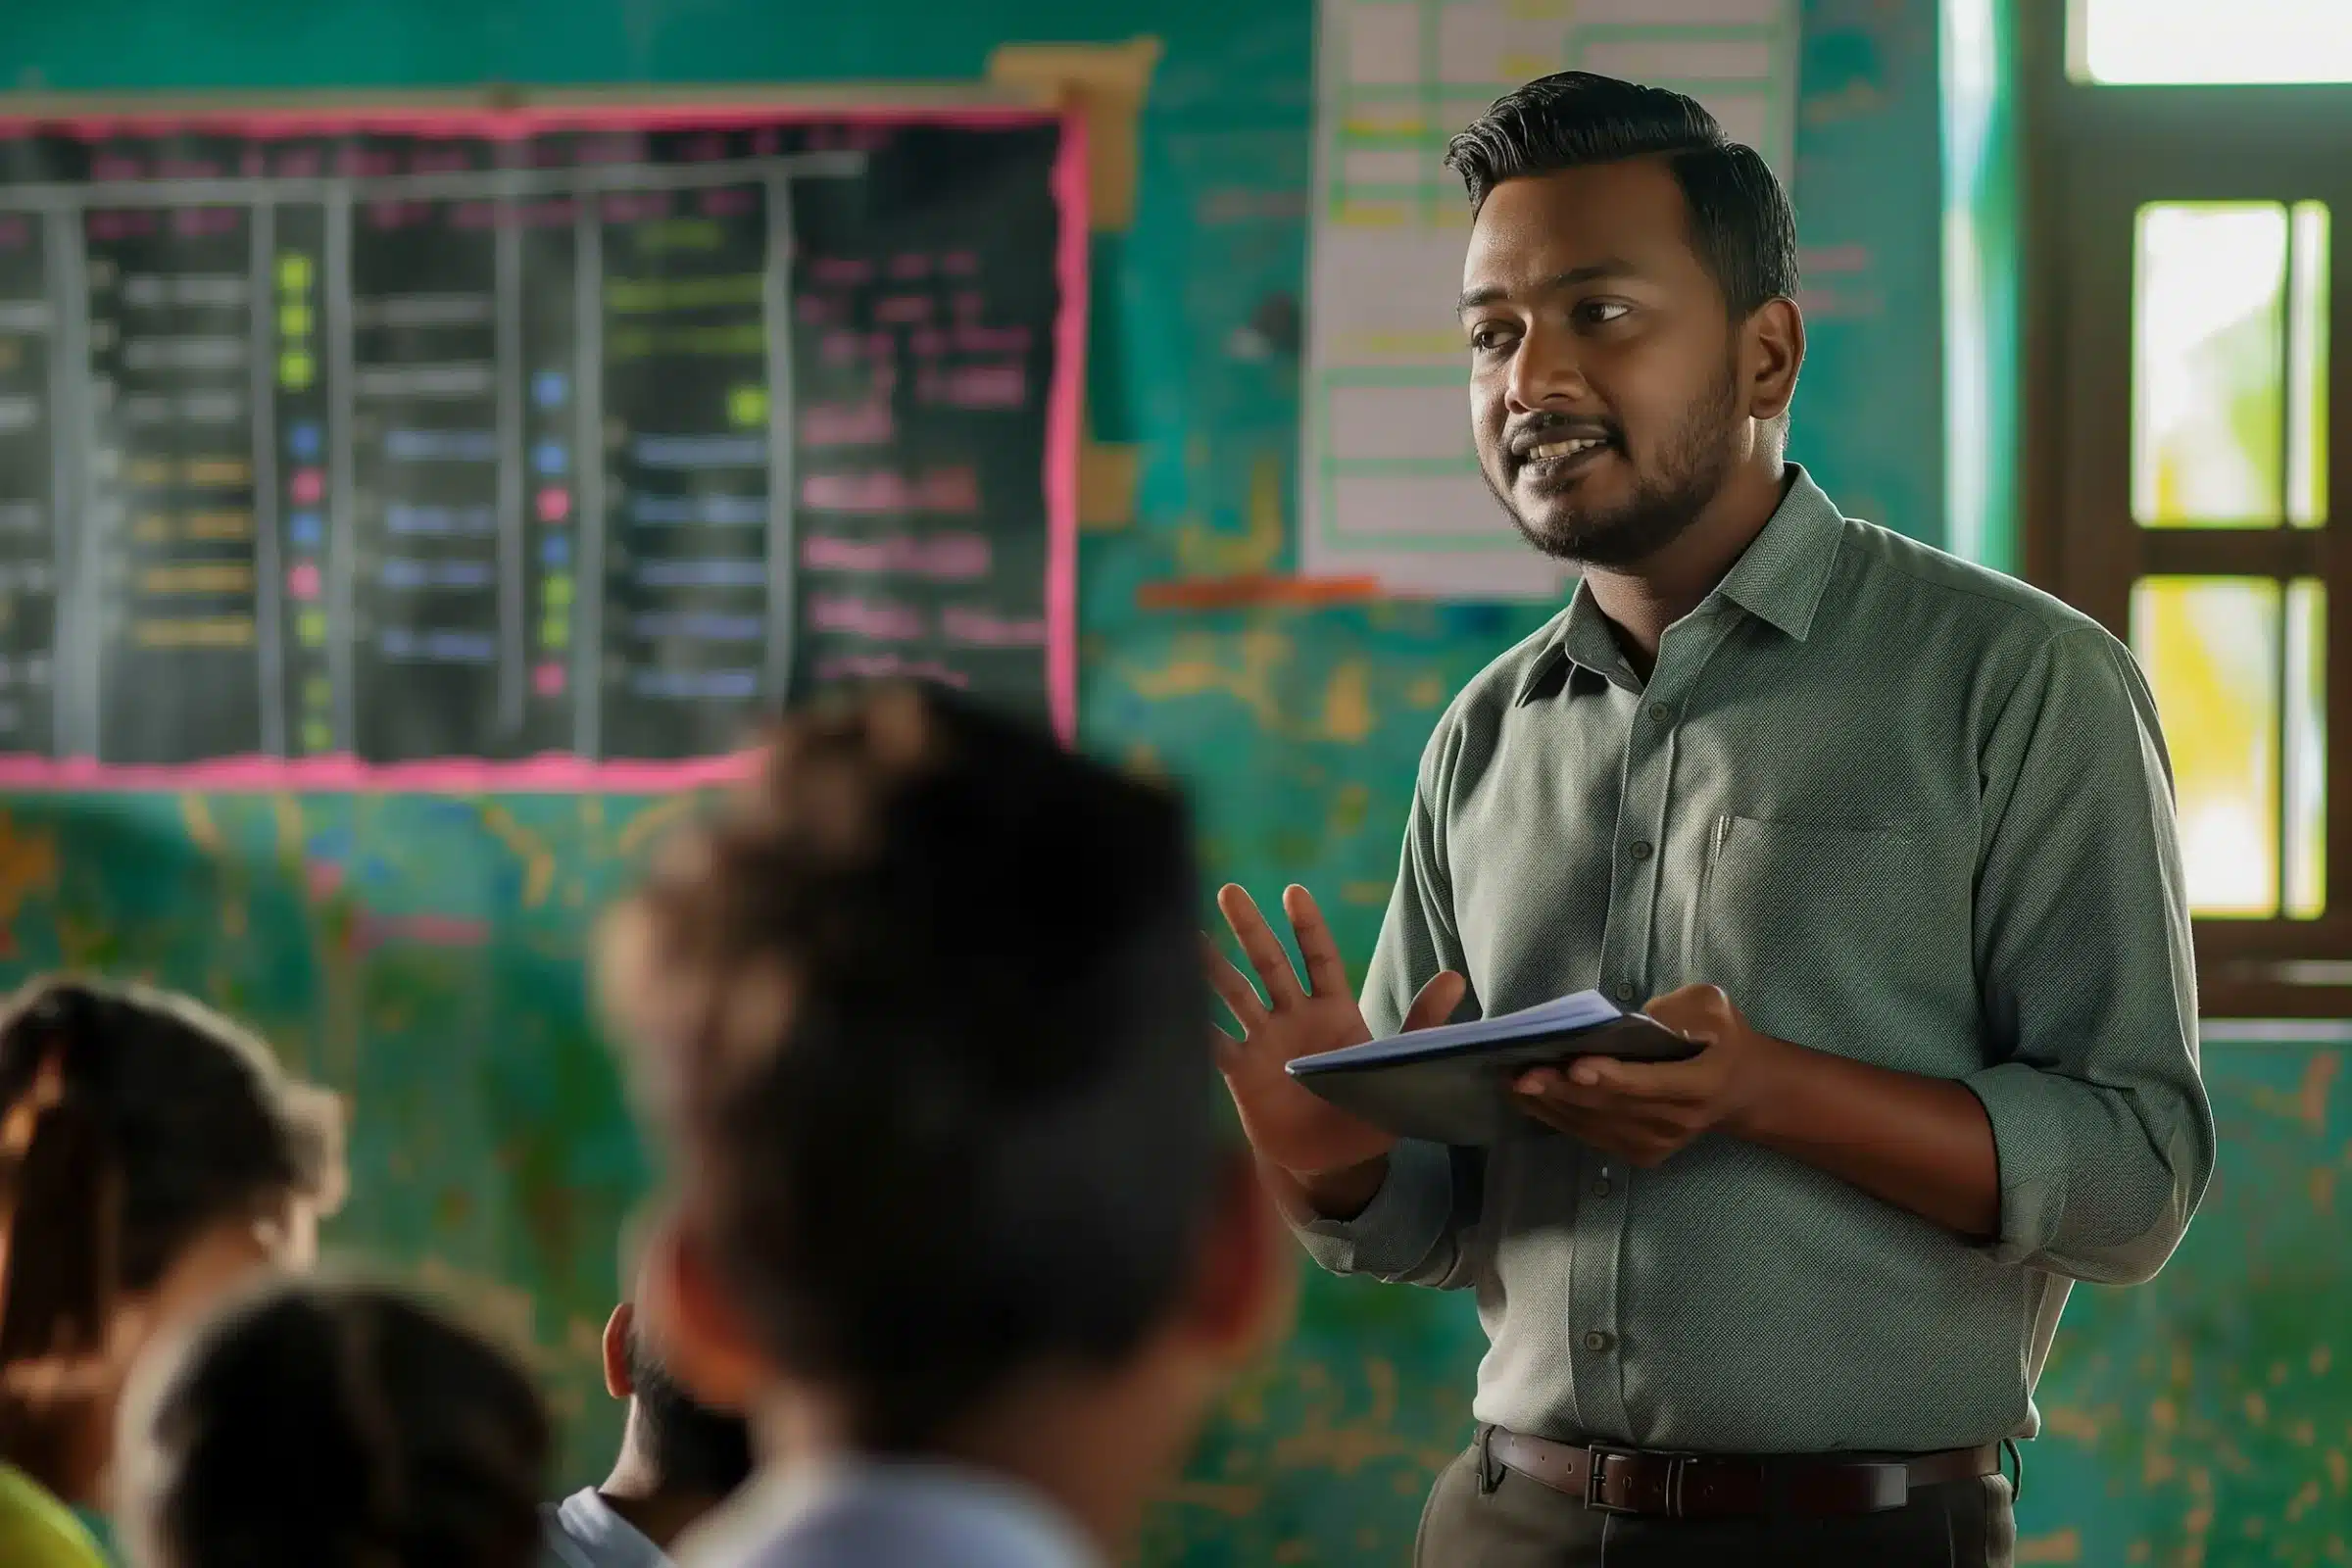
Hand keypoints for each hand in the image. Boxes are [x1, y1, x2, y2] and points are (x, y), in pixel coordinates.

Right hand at [1206, 883, 1464, 1179]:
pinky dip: (1194, 1025)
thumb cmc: (1368, 1109)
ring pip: (1235, 993)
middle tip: (1231, 891)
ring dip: (1212, 966)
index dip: (1307, 926)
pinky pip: (1214, 1043)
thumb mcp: (1396, 1066)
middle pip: (1269, 963)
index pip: (1319, 957)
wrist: (1332, 1161)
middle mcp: (1293, 1017)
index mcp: (1333, 1010)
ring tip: (1186, 935)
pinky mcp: (1241, 1072)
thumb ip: (1421, 1023)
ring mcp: (1263, 1041)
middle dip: (1250, 928)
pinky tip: (1171, 1000)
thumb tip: (1455, 976)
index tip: (1293, 892)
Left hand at [1509, 983, 1791, 1166]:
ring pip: (1595, 1124)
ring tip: (1511, 1082)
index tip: (1574, 1065)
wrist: (1740, 1091)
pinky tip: (1529, 1098)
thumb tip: (1620, 1025)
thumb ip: (1672, 1011)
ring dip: (1550, 1103)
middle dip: (1562, 1089)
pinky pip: (1592, 1135)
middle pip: (1612, 1106)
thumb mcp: (1711, 1007)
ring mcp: (1657, 1143)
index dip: (1611, 1076)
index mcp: (1702, 1082)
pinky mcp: (1640, 1153)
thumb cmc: (1720, 1038)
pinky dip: (1558, 1116)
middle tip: (1520, 1072)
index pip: (1651, 1083)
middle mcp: (1678, 1120)